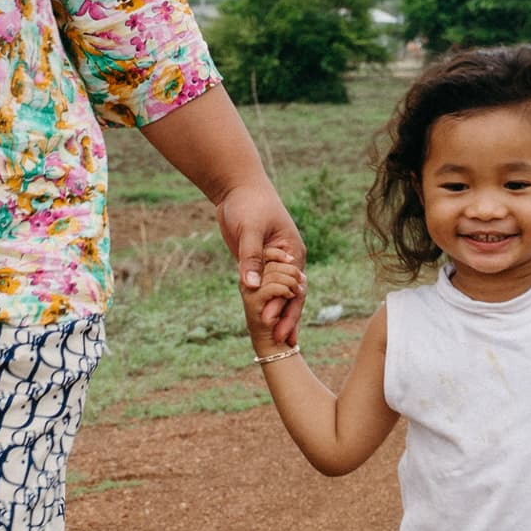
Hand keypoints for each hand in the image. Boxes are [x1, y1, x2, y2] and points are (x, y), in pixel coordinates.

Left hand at [214, 183, 306, 349]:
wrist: (237, 188)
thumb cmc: (248, 203)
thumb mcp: (249, 230)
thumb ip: (251, 258)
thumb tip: (250, 286)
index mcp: (293, 251)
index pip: (294, 286)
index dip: (285, 307)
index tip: (274, 325)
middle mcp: (288, 260)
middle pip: (292, 295)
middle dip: (286, 319)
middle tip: (281, 343)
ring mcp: (274, 263)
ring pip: (280, 295)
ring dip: (279, 316)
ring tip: (278, 342)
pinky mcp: (259, 263)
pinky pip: (265, 288)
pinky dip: (266, 304)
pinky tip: (264, 322)